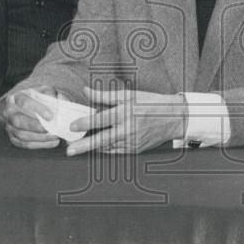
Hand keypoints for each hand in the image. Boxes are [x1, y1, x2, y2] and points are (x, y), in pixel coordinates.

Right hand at [0, 86, 60, 149]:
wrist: (19, 104)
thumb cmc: (34, 97)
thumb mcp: (42, 90)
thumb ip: (51, 95)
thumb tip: (58, 106)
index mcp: (16, 96)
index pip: (24, 102)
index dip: (37, 109)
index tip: (51, 116)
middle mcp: (9, 111)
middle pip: (19, 121)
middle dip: (35, 127)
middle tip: (50, 129)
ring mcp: (9, 125)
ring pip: (21, 135)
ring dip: (40, 138)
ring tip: (55, 136)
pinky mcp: (12, 136)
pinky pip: (24, 144)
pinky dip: (39, 144)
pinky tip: (52, 142)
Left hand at [65, 87, 186, 155]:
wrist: (173, 118)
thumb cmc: (150, 103)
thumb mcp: (128, 95)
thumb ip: (104, 96)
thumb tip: (86, 91)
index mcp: (125, 113)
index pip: (101, 119)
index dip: (85, 123)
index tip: (72, 126)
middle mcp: (128, 129)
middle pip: (102, 139)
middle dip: (84, 146)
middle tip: (69, 150)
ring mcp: (132, 142)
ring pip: (107, 148)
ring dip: (92, 149)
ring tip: (78, 149)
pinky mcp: (135, 150)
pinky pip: (116, 152)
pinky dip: (105, 150)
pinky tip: (96, 149)